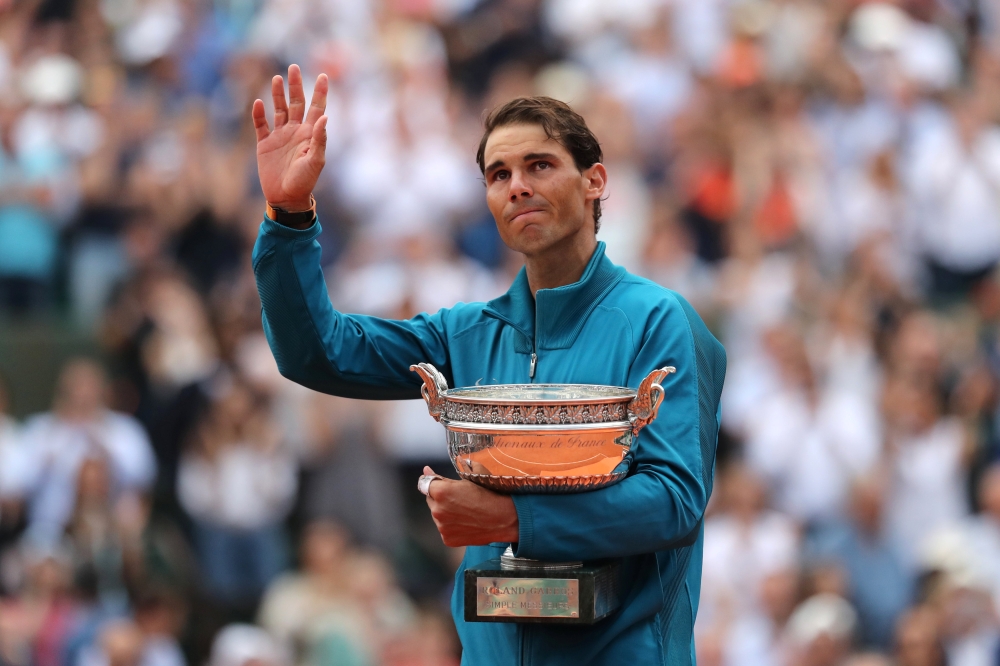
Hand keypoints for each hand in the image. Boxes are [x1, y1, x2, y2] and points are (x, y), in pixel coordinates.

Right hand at [252, 64, 327, 210]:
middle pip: (296, 103)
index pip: (316, 108)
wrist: (286, 198)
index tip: (323, 75)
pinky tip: (259, 102)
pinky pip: (260, 125)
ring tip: (277, 78)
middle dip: (296, 86)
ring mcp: (280, 136)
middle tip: (293, 67)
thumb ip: (319, 139)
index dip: (320, 92)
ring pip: (279, 110)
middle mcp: (295, 132)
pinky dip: (259, 114)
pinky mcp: (265, 144)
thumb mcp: (315, 162)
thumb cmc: (304, 182)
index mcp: (310, 134)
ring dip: (277, 95)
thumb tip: (324, 116)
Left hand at [421, 466, 518, 546]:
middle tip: (459, 498)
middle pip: (430, 500)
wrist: (503, 518)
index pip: (424, 483)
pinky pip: (444, 528)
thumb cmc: (489, 494)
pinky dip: (451, 525)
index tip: (434, 481)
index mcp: (440, 491)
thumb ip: (444, 475)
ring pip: (437, 515)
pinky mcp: (447, 539)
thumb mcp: (469, 478)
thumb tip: (426, 469)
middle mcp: (437, 510)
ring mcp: (441, 526)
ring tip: (465, 511)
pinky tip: (466, 521)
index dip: (430, 481)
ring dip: (445, 511)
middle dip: (439, 497)